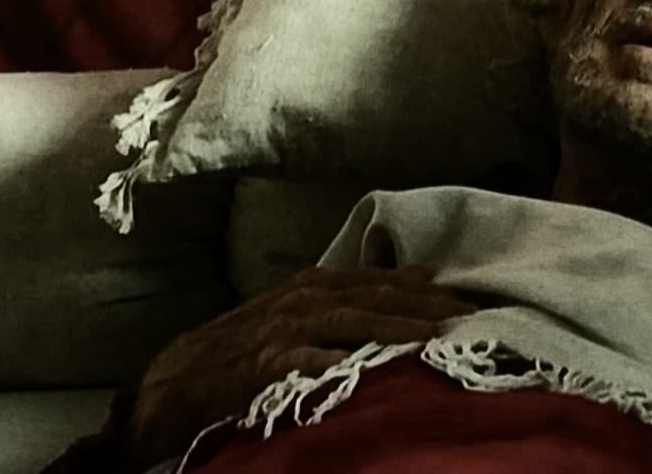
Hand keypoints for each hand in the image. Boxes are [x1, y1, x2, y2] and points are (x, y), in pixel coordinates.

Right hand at [125, 265, 475, 466]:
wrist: (181, 377)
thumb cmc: (248, 343)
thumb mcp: (302, 307)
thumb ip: (354, 292)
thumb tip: (419, 274)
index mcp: (316, 283)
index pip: (382, 280)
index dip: (427, 290)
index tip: (468, 299)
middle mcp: (305, 298)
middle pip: (376, 296)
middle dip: (425, 306)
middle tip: (469, 316)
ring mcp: (286, 329)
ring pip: (351, 320)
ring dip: (394, 325)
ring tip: (433, 336)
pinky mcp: (268, 363)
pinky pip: (306, 361)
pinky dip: (334, 361)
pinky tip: (364, 366)